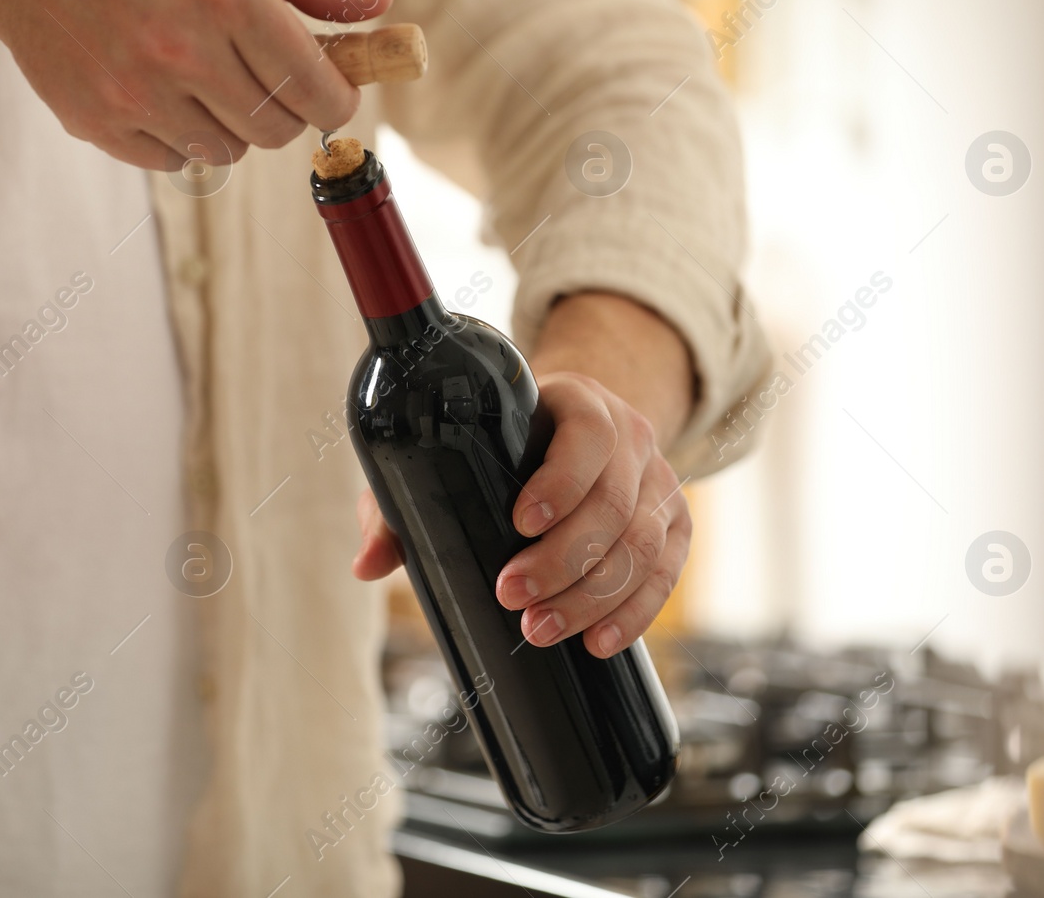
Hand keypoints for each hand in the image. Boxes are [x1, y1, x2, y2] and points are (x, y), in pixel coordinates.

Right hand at [0, 0, 391, 168]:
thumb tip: (377, 7)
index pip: (315, 87)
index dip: (338, 101)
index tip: (335, 93)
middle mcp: (183, 50)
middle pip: (276, 131)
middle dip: (286, 112)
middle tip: (264, 78)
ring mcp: (136, 94)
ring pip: (226, 152)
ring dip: (230, 125)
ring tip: (202, 74)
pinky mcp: (99, 123)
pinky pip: (173, 160)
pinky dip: (179, 136)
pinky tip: (158, 88)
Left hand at [352, 292, 695, 658]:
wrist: (578, 430)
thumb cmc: (503, 444)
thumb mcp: (452, 454)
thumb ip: (402, 502)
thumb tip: (368, 564)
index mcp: (580, 403)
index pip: (586, 437)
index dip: (559, 483)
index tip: (518, 524)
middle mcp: (631, 437)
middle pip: (614, 505)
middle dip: (563, 560)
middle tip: (514, 598)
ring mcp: (660, 482)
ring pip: (643, 545)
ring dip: (593, 597)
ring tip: (542, 631)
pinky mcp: (675, 524)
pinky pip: (667, 572)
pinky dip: (636, 612)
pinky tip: (599, 641)